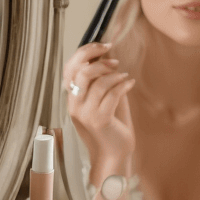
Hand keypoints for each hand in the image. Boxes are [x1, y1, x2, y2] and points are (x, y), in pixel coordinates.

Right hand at [63, 42, 135, 167]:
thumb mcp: (102, 98)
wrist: (113, 154)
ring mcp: (85, 114)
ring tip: (125, 77)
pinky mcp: (99, 120)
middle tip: (116, 62)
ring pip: (98, 82)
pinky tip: (130, 83)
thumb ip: (100, 79)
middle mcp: (74, 105)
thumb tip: (107, 54)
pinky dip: (123, 85)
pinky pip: (112, 94)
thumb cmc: (111, 125)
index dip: (85, 52)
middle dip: (100, 61)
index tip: (104, 45)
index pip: (70, 67)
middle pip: (81, 72)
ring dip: (115, 75)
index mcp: (72, 97)